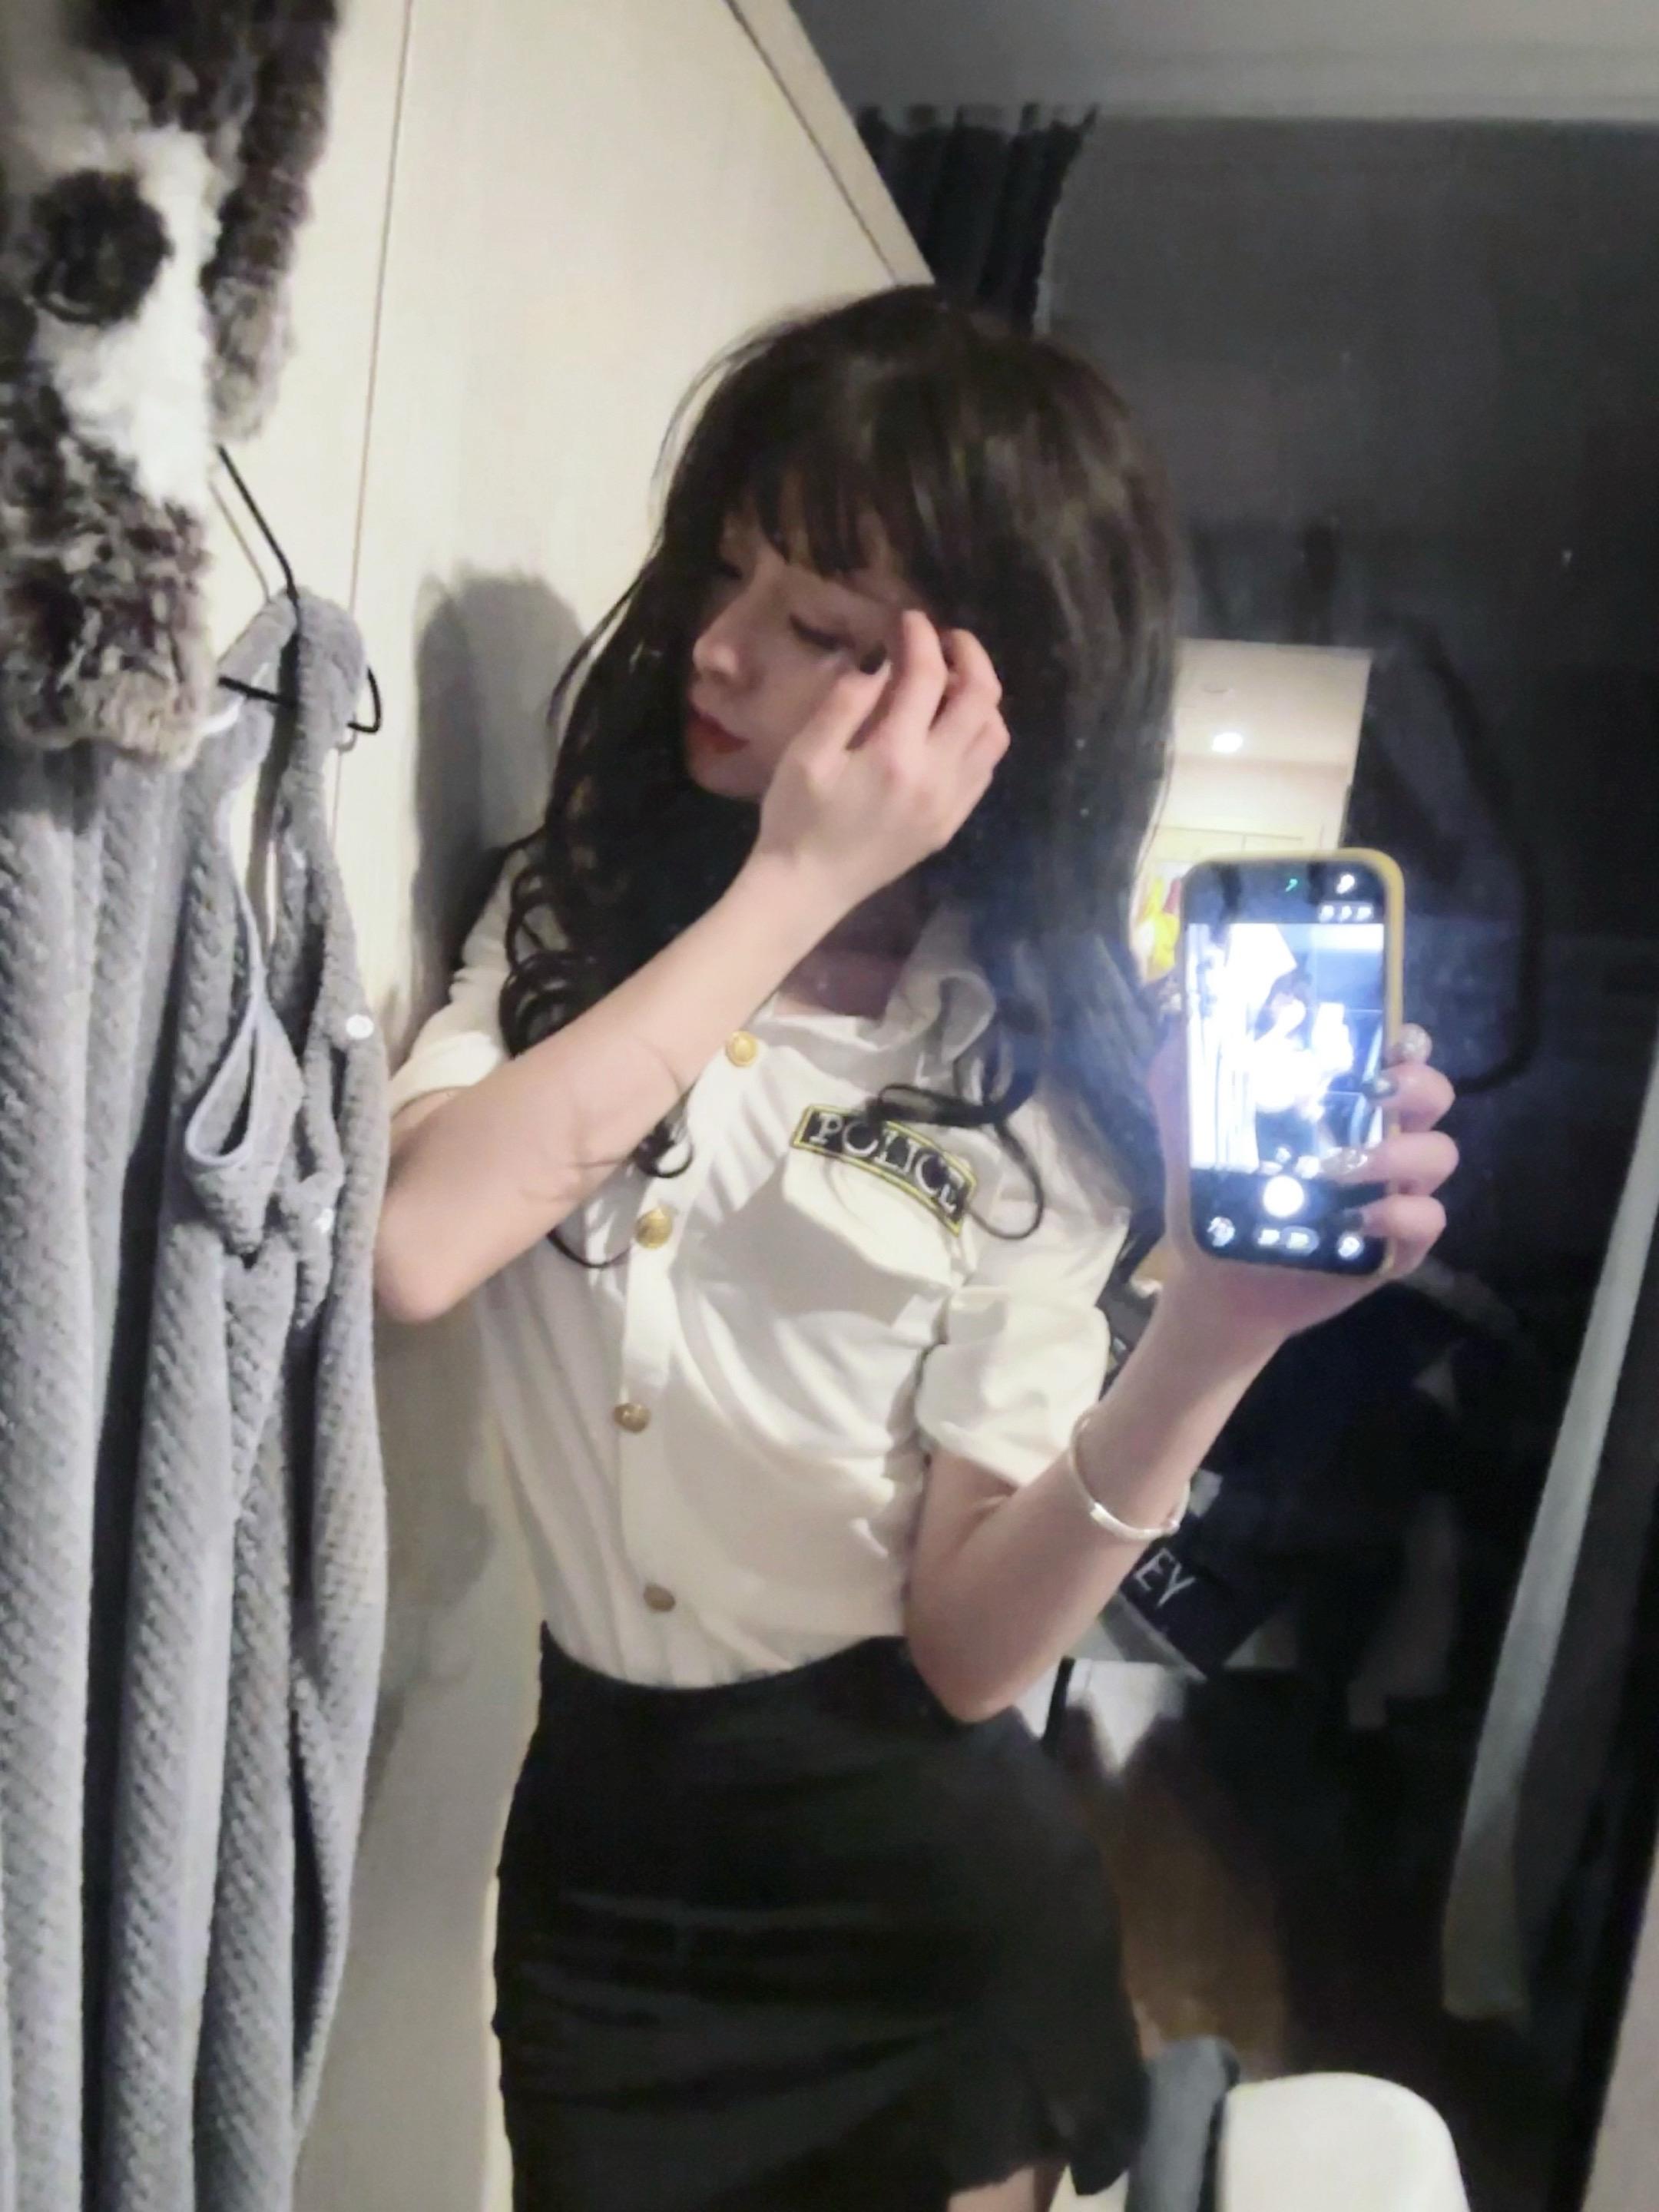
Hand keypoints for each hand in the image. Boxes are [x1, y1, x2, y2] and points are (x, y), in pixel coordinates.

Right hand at [751, 611, 1008, 915]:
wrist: (808, 890)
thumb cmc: (796, 819)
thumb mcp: (805, 755)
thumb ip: (845, 704)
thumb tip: (880, 665)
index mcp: (895, 755)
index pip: (928, 677)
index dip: (921, 637)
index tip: (908, 620)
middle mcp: (936, 777)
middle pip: (982, 699)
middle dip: (969, 656)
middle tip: (944, 640)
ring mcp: (950, 804)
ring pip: (994, 735)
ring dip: (982, 697)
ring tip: (952, 682)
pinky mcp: (951, 823)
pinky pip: (985, 769)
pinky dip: (979, 735)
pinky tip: (952, 726)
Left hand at [1152, 1025, 1458, 1359]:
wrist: (1218, 1283)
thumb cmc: (1217, 1202)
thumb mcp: (1190, 1136)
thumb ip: (1182, 1081)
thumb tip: (1181, 1024)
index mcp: (1345, 1106)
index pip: (1399, 1056)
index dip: (1406, 1042)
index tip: (1385, 1041)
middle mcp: (1382, 1139)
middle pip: (1433, 1095)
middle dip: (1417, 1085)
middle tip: (1375, 1092)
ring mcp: (1396, 1192)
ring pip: (1438, 1155)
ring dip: (1400, 1152)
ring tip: (1344, 1165)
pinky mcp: (1398, 1245)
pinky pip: (1427, 1220)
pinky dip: (1400, 1215)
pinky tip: (1356, 1220)